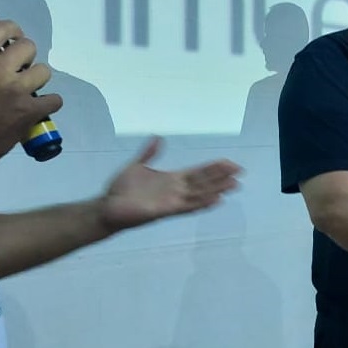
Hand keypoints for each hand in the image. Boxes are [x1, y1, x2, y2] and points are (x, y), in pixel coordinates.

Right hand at [0, 21, 61, 169]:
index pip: (0, 29)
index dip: (12, 30)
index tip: (14, 36)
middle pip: (28, 46)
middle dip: (26, 56)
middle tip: (20, 67)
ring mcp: (17, 90)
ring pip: (44, 71)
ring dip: (37, 78)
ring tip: (28, 88)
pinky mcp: (30, 111)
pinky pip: (54, 99)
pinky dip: (49, 103)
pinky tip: (40, 106)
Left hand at [98, 137, 240, 232]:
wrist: (107, 206)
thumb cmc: (120, 189)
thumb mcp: (136, 165)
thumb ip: (149, 153)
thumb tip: (159, 137)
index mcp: (172, 179)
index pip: (198, 172)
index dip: (214, 168)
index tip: (230, 163)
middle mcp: (176, 190)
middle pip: (204, 182)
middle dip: (221, 177)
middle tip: (240, 172)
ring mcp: (173, 201)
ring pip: (200, 194)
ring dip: (217, 189)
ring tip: (233, 185)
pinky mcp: (166, 210)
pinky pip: (188, 206)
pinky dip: (203, 203)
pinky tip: (216, 200)